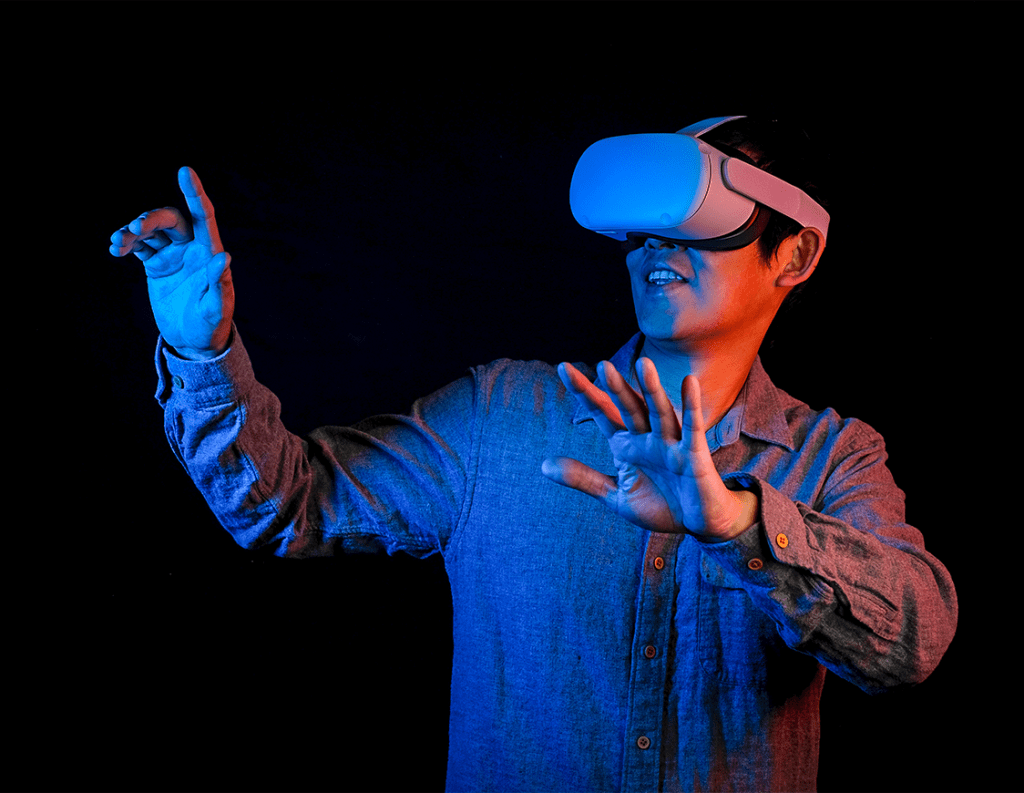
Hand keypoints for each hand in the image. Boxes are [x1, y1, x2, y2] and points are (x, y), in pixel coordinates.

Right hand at [110, 167, 232, 358]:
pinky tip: (115, 249)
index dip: (195, 193)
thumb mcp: (216, 309)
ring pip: (151, 231)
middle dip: (152, 219)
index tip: (185, 170)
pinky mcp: (156, 264)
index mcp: (209, 253)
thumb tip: (223, 256)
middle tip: (135, 230)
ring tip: (118, 242)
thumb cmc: (211, 326)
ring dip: (133, 231)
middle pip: (171, 219)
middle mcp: (191, 249)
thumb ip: (219, 284)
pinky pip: (139, 246)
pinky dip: (126, 243)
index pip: (204, 216)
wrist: (192, 341)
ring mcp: (172, 255)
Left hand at [542, 358, 757, 540]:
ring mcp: (670, 443)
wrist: (696, 525)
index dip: (584, 392)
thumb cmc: (659, 506)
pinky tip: (689, 382)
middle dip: (616, 389)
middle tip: (602, 366)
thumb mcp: (615, 495)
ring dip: (651, 389)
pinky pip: (692, 427)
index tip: (563, 368)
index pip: (601, 412)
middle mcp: (646, 437)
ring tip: (643, 364)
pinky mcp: (693, 454)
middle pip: (629, 408)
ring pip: (659, 412)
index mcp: (625, 444)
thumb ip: (583, 478)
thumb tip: (544, 465)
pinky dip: (691, 406)